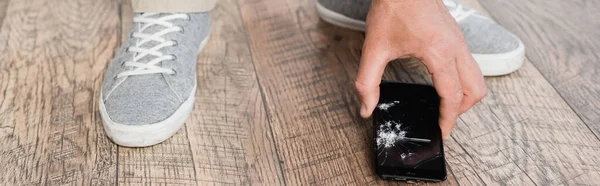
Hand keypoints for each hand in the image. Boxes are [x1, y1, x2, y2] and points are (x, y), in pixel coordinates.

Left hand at [356, 0, 486, 138]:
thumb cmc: (393, 7)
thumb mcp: (374, 48)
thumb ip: (367, 83)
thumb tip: (366, 107)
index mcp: (440, 53)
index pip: (453, 96)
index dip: (448, 118)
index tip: (442, 132)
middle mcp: (456, 47)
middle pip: (475, 89)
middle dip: (462, 110)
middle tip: (443, 121)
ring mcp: (459, 40)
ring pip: (476, 76)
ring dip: (465, 95)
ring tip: (445, 106)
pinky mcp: (456, 35)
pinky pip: (469, 64)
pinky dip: (462, 79)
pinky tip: (442, 82)